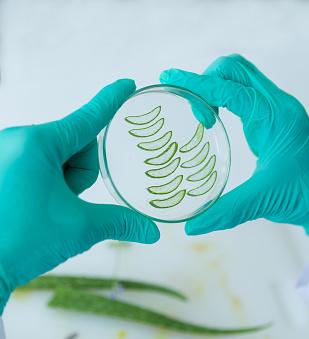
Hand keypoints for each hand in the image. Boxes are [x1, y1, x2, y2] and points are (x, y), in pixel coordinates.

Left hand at [0, 79, 159, 313]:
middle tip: (65, 203)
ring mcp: (3, 152)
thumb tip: (154, 232)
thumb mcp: (79, 228)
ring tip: (44, 208)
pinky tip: (33, 207)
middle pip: (75, 145)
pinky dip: (45, 183)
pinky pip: (35, 164)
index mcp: (37, 143)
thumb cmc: (18, 242)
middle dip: (80, 174)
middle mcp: (15, 139)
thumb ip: (121, 222)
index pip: (88, 117)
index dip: (112, 100)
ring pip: (55, 156)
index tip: (126, 84)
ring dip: (63, 181)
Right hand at [160, 54, 308, 236]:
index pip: (230, 88)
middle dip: (206, 79)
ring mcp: (278, 107)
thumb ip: (227, 211)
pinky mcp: (275, 114)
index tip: (171, 80)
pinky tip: (214, 115)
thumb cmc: (306, 194)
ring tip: (201, 113)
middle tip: (191, 109)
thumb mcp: (264, 200)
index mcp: (276, 118)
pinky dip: (226, 94)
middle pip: (235, 68)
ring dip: (217, 84)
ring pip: (241, 75)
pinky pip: (247, 90)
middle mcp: (278, 104)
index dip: (198, 83)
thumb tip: (191, 226)